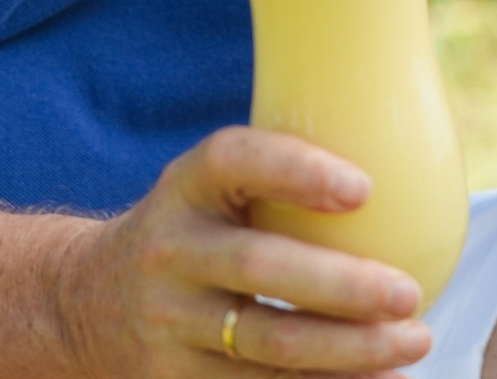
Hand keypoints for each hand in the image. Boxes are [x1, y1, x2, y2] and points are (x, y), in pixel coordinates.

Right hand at [52, 126, 430, 375]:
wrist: (84, 301)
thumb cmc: (194, 229)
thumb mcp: (211, 188)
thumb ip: (281, 172)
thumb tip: (407, 143)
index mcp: (186, 186)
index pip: (233, 160)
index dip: (295, 169)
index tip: (364, 187)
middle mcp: (170, 251)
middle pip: (260, 269)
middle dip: (342, 286)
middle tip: (407, 293)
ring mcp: (168, 323)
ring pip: (266, 345)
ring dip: (348, 352)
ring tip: (412, 342)